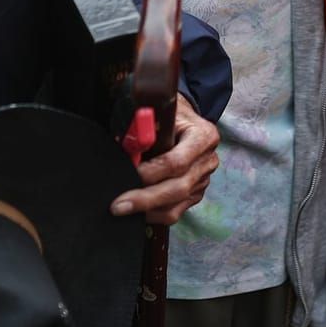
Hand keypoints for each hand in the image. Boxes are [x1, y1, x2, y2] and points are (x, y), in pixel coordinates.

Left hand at [110, 93, 218, 225]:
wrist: (184, 121)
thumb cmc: (169, 114)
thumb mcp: (160, 112)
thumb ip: (147, 129)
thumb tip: (126, 149)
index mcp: (203, 136)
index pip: (177, 161)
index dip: (151, 172)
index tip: (129, 174)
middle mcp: (207, 161)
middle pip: (178, 188)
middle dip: (145, 199)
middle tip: (118, 205)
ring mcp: (203, 180)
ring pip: (176, 205)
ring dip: (147, 210)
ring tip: (122, 210)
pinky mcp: (195, 194)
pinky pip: (174, 212)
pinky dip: (153, 215)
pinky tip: (136, 212)